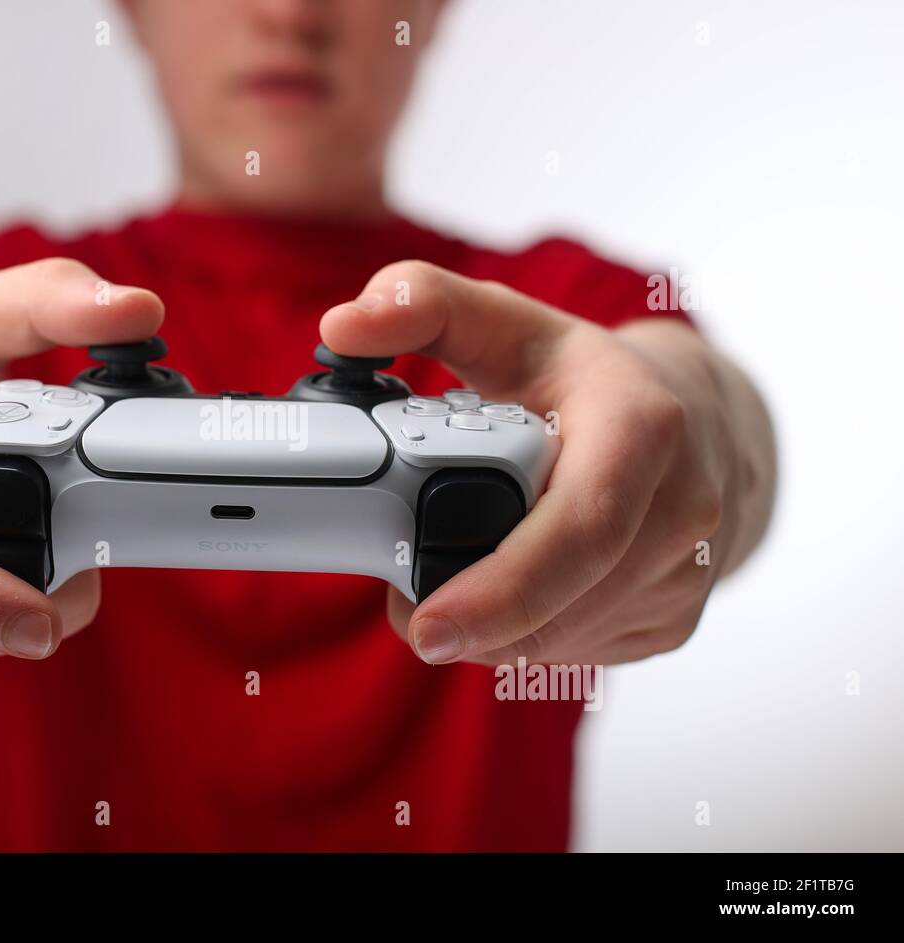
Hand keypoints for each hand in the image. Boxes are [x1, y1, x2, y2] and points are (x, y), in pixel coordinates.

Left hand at [321, 261, 775, 665]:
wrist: (700, 421)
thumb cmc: (586, 378)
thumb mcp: (506, 323)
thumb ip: (418, 306)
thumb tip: (344, 327)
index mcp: (643, 429)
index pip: (578, 531)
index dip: (499, 589)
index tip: (424, 621)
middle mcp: (682, 508)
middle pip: (564, 605)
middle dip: (474, 624)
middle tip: (408, 615)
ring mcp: (684, 575)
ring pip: (563, 641)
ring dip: (493, 636)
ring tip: (448, 593)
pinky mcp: (671, 621)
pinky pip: (580, 654)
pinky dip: (526, 640)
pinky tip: (505, 599)